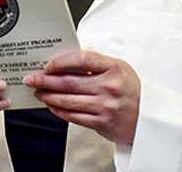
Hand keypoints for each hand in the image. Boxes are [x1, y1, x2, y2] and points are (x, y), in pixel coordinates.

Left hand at [23, 50, 140, 143]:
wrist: (148, 118)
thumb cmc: (133, 91)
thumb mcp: (121, 68)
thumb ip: (98, 62)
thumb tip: (72, 57)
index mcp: (114, 69)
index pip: (82, 59)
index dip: (61, 61)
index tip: (49, 64)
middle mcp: (109, 87)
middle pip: (70, 81)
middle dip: (46, 79)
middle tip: (33, 78)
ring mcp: (105, 106)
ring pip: (68, 100)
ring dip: (49, 95)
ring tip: (39, 91)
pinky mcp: (101, 123)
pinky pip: (73, 116)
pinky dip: (59, 110)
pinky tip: (52, 105)